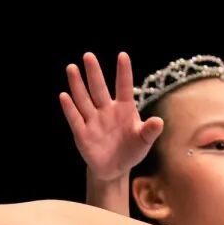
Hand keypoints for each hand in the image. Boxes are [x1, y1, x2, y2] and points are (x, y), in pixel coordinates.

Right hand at [59, 50, 163, 182]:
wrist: (114, 169)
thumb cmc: (131, 150)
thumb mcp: (144, 141)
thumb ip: (150, 131)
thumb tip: (159, 121)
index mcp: (125, 108)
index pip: (124, 87)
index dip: (123, 72)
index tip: (122, 56)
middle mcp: (107, 110)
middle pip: (99, 88)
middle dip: (94, 73)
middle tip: (88, 55)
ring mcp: (93, 121)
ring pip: (84, 99)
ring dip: (77, 84)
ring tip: (71, 68)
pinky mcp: (82, 134)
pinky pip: (75, 119)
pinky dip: (69, 108)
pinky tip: (64, 96)